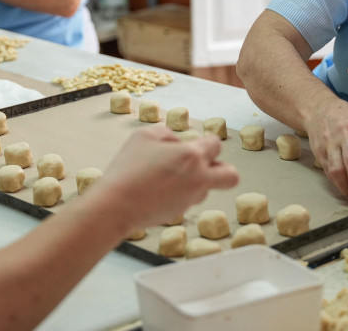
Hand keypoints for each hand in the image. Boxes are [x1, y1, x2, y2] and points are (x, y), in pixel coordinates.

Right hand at [95, 126, 239, 228]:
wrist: (117, 205)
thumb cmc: (129, 167)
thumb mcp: (144, 136)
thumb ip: (166, 134)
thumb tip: (176, 143)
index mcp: (192, 156)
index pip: (216, 144)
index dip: (208, 142)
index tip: (199, 143)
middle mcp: (198, 178)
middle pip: (230, 175)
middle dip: (223, 169)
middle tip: (203, 165)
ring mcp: (190, 198)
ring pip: (207, 189)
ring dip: (196, 181)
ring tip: (169, 176)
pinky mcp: (179, 213)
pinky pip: (187, 200)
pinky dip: (179, 194)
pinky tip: (158, 189)